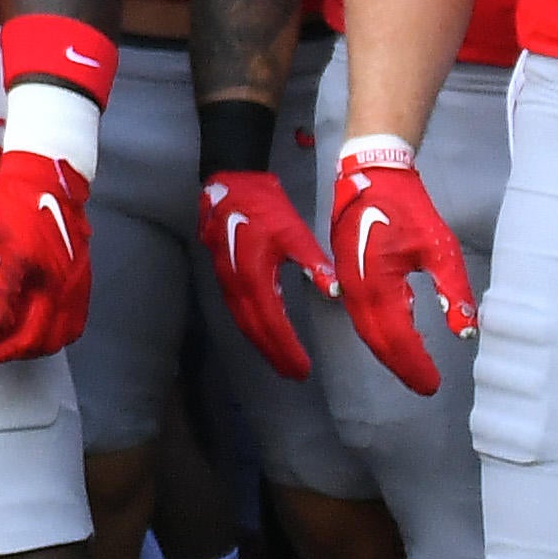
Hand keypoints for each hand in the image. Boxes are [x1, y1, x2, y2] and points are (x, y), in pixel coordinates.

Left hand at [0, 149, 94, 363]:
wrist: (46, 180)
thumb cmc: (6, 203)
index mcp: (23, 266)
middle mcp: (53, 282)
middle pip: (27, 342)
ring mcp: (72, 287)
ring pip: (52, 342)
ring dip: (20, 352)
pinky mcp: (82, 286)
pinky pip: (70, 329)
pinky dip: (46, 342)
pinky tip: (24, 338)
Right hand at [198, 167, 338, 379]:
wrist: (228, 184)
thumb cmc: (263, 205)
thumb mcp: (293, 231)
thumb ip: (313, 263)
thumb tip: (335, 295)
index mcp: (254, 275)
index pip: (272, 322)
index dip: (286, 347)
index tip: (302, 368)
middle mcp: (235, 283)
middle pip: (254, 329)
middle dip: (274, 353)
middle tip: (293, 374)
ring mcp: (225, 280)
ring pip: (243, 321)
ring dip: (261, 344)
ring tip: (280, 362)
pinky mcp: (223, 274)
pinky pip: (237, 310)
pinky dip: (251, 327)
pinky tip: (262, 332)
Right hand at [325, 138, 477, 397]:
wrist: (371, 175)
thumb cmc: (408, 209)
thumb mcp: (440, 249)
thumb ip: (452, 293)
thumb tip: (464, 331)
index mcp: (378, 285)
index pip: (397, 338)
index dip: (415, 365)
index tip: (434, 384)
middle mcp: (356, 290)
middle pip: (377, 340)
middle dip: (401, 365)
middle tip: (425, 385)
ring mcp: (346, 282)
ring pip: (366, 329)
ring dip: (388, 352)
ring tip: (412, 368)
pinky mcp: (345, 274)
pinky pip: (360, 314)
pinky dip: (378, 332)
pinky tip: (396, 335)